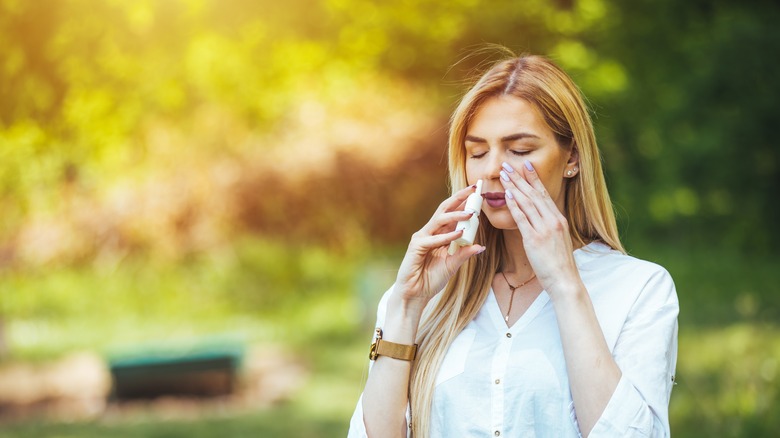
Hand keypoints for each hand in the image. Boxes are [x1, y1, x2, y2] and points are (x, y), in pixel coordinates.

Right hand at [394, 185, 485, 306]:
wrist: (415, 295)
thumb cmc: (431, 279)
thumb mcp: (453, 265)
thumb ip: (464, 254)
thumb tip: (481, 246)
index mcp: (439, 234)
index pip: (452, 214)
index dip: (464, 202)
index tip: (478, 192)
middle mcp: (430, 232)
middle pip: (445, 209)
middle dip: (459, 198)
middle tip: (474, 189)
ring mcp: (422, 238)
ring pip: (439, 220)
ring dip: (456, 215)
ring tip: (471, 213)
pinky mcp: (416, 247)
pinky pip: (433, 239)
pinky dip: (447, 236)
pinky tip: (460, 234)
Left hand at [499, 161, 581, 297]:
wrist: (565, 280)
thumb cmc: (560, 264)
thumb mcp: (557, 240)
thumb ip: (548, 227)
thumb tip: (538, 219)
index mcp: (559, 220)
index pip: (544, 194)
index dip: (534, 179)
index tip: (526, 166)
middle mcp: (553, 221)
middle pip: (534, 194)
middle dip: (521, 178)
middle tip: (509, 165)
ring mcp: (544, 229)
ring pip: (527, 202)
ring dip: (514, 187)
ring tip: (504, 175)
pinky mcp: (534, 239)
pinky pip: (522, 218)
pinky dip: (514, 205)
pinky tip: (507, 195)